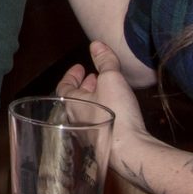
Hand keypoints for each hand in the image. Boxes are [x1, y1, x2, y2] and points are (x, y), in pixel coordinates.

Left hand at [57, 41, 152, 170]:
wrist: (128, 149)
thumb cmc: (115, 111)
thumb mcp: (111, 79)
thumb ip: (104, 61)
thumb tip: (96, 44)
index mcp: (70, 102)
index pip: (64, 86)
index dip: (72, 75)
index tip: (80, 67)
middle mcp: (73, 119)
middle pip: (74, 99)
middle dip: (84, 86)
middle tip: (94, 76)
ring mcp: (85, 134)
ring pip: (85, 111)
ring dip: (93, 98)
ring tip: (105, 89)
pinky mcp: (99, 144)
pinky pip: (95, 122)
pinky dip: (101, 111)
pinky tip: (114, 110)